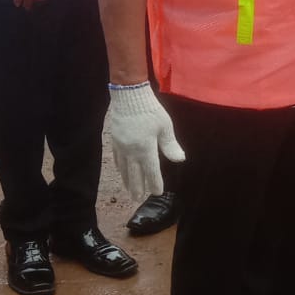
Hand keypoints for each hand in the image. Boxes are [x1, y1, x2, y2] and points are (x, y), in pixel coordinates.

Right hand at [108, 83, 185, 202]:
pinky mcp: (114, 140)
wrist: (129, 95)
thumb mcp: (165, 126)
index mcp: (146, 148)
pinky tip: (121, 171)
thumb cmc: (150, 110)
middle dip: (137, 187)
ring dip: (127, 180)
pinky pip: (116, 158)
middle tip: (138, 198)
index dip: (155, 183)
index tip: (157, 192)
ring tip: (129, 190)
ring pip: (124, 168)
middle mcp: (132, 151)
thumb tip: (179, 160)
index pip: (151, 171)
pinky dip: (119, 167)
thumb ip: (170, 145)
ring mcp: (121, 146)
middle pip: (134, 174)